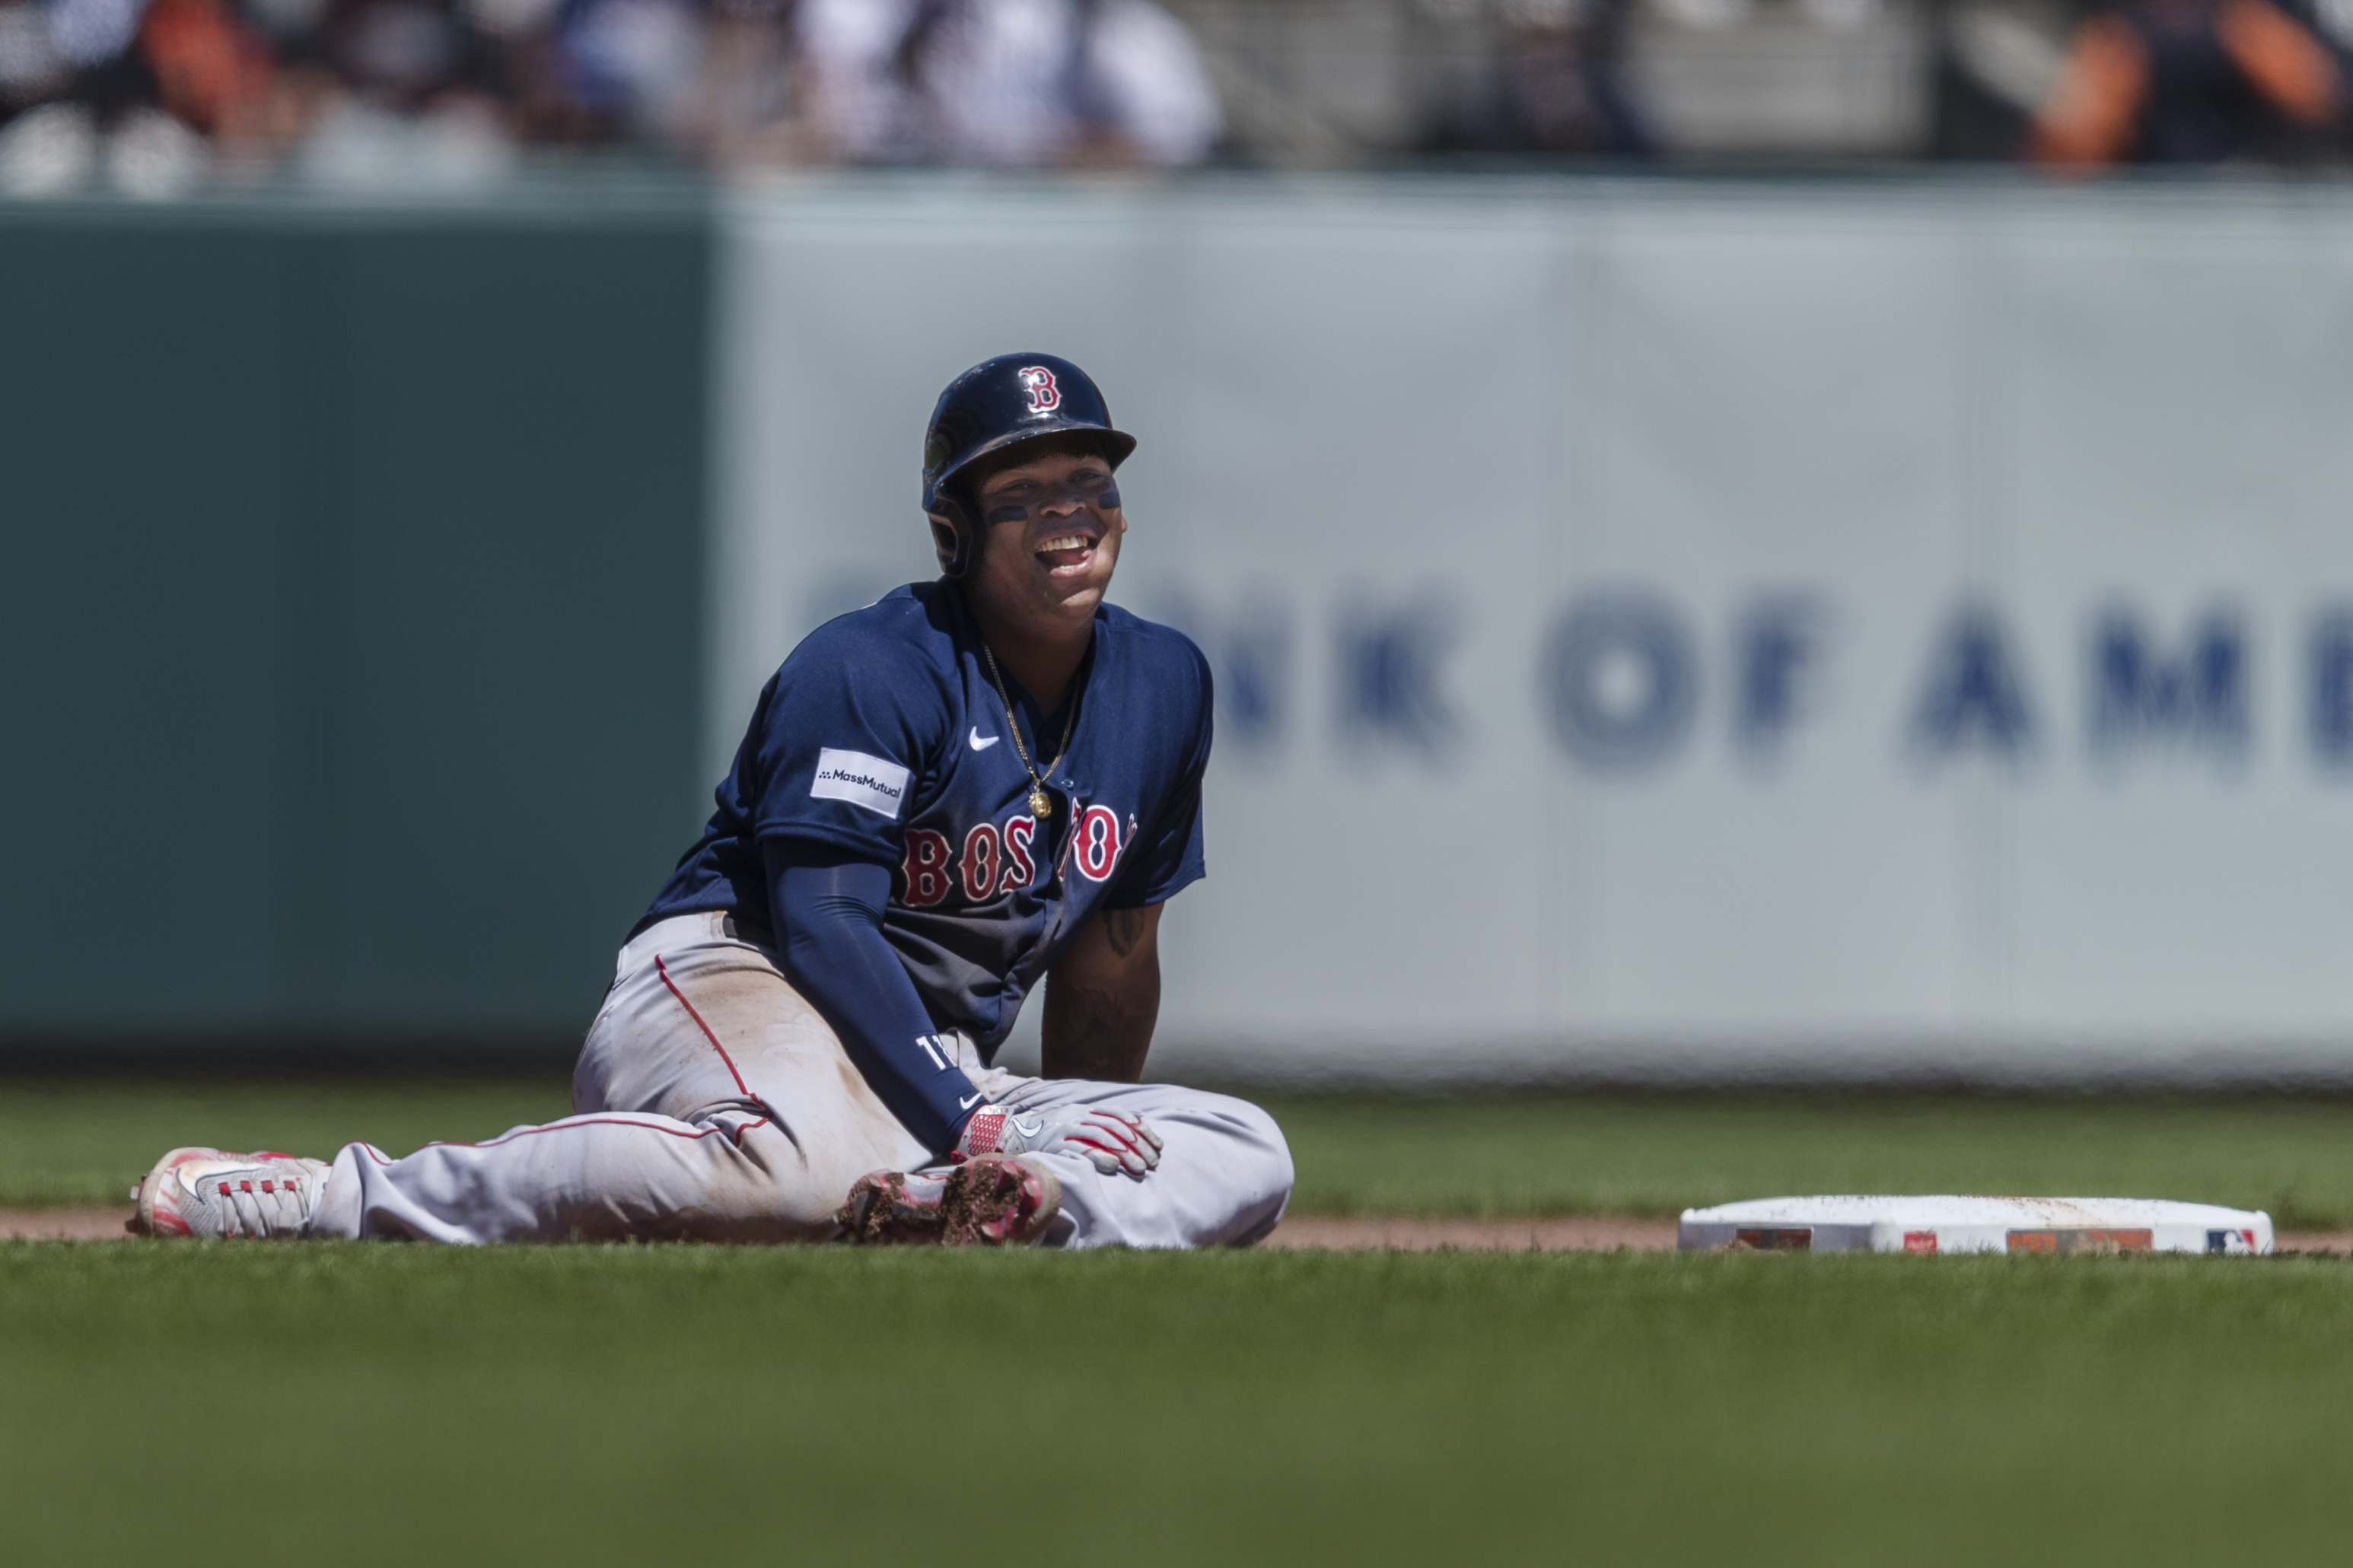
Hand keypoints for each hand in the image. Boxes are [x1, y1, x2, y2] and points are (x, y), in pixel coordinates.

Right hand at [957, 1103, 1161, 1177]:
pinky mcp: (1054, 1144)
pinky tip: (1114, 1167)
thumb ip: (1095, 1128)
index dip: (1142, 1129)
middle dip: (1138, 1144)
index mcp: (1083, 1109)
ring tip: (1140, 1168)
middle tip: (1154, 1162)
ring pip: (1102, 1137)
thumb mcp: (1071, 1124)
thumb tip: (1128, 1140)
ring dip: (1125, 1153)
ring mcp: (1064, 1128)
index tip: (1158, 1144)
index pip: (1120, 1115)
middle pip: (1116, 1127)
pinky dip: (1099, 1157)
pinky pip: (1080, 1149)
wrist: (1007, 1134)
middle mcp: (1076, 1115)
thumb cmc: (1046, 1134)